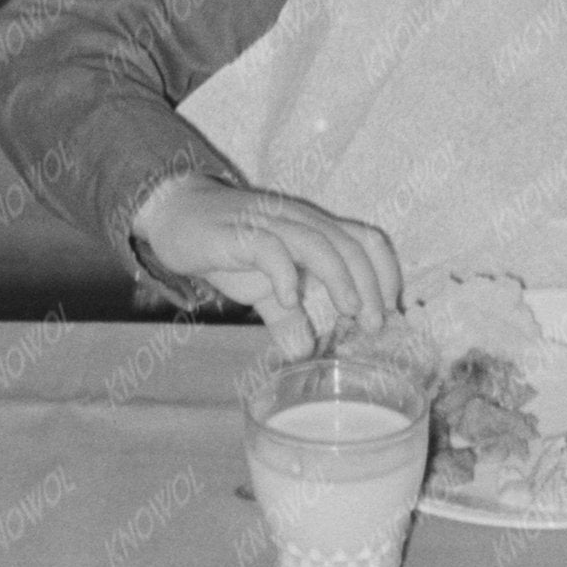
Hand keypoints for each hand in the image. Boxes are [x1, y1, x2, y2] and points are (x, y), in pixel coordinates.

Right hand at [127, 172, 402, 349]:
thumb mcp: (261, 287)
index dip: (386, 272)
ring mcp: (272, 224)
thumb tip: (302, 352)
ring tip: (350, 312)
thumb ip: (285, 317)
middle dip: (370, 285)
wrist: (176, 214)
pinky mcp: (241, 232)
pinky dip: (285, 274)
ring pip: (319, 243)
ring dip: (340, 278)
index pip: (366, 240)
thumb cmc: (227, 246)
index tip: (390, 311)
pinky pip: (270, 248)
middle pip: (350, 245)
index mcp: (314, 230)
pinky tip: (289, 300)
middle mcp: (300, 221)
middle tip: (373, 324)